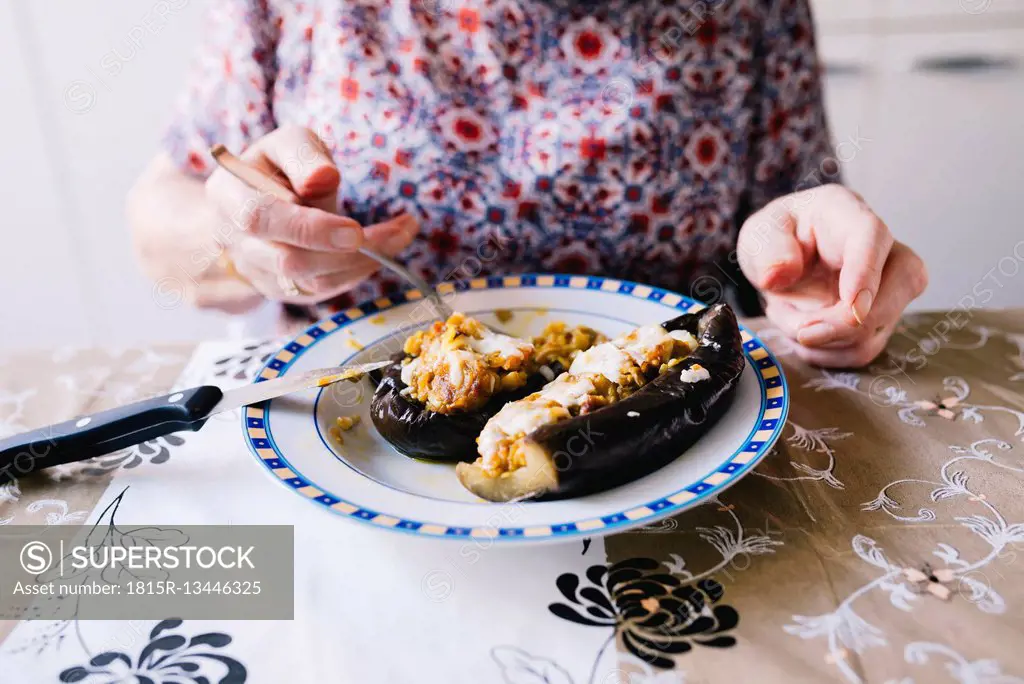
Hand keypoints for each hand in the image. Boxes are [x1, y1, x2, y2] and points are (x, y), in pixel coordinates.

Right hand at [206, 125, 418, 303]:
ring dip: (365, 263)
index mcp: (228, 196)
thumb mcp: (287, 144)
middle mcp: (237, 242)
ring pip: (313, 283)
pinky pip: (326, 290)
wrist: (254, 202)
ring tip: (401, 234)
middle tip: (398, 234)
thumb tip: (323, 176)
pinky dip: (360, 272)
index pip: (261, 219)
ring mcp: (259, 272)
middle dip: (349, 253)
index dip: (309, 229)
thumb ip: (303, 155)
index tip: (354, 231)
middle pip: (290, 262)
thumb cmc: (275, 167)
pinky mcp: (283, 291)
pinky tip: (384, 249)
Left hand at [737, 184, 927, 367]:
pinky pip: (861, 350)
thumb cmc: (779, 237)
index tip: (853, 309)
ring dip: (823, 341)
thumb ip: (767, 250)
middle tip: (799, 330)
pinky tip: (802, 330)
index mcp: (848, 216)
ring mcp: (889, 287)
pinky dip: (825, 352)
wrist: (784, 258)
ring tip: (789, 316)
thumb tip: (780, 275)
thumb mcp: (760, 234)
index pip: (873, 237)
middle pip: (898, 288)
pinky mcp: (881, 319)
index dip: (867, 273)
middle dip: (844, 324)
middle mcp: (884, 249)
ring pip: (875, 331)